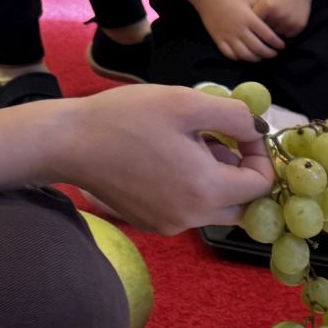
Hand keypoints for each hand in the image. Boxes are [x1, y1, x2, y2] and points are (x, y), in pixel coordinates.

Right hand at [62, 84, 274, 232]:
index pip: (261, 184)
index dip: (259, 155)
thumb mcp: (186, 102)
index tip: (240, 131)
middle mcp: (192, 217)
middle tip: (213, 140)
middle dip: (238, 171)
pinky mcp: (151, 224)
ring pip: (214, 208)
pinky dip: (189, 189)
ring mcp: (170, 225)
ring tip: (186, 145)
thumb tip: (257, 130)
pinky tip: (165, 161)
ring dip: (214, 179)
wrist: (67, 142)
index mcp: (207, 190)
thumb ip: (234, 115)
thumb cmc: (125, 118)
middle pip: (242, 203)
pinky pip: (187, 211)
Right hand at [195, 0, 284, 62]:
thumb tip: (273, 20)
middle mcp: (240, 30)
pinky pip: (230, 54)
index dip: (277, 43)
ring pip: (245, 55)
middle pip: (258, 48)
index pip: (268, 36)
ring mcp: (228, 36)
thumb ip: (260, 10)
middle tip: (274, 53)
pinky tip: (244, 56)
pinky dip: (239, 58)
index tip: (282, 46)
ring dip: (255, 58)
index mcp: (249, 19)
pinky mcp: (218, 40)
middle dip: (269, 53)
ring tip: (261, 57)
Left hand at [248, 0, 320, 37]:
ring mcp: (290, 22)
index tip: (247, 26)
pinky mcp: (299, 27)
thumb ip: (249, 3)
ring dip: (272, 33)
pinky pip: (287, 35)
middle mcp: (278, 16)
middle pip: (264, 32)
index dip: (250, 25)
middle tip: (258, 28)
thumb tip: (239, 17)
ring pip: (276, 36)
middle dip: (260, 30)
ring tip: (270, 27)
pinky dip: (284, 32)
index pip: (253, 24)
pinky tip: (281, 25)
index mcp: (266, 6)